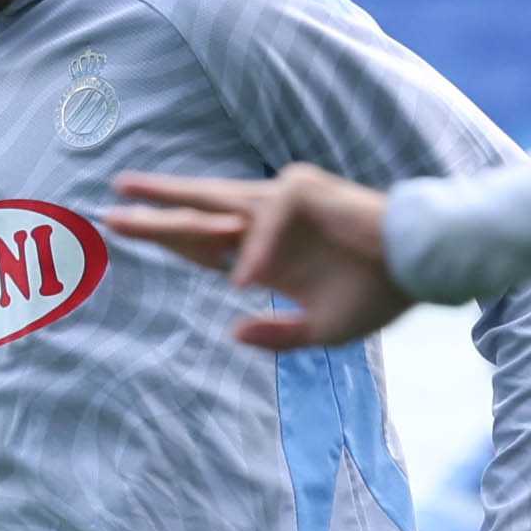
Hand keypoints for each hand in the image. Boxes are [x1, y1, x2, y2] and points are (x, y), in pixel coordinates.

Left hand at [109, 165, 422, 349]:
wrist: (421, 270)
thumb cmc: (377, 294)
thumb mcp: (320, 332)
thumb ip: (277, 336)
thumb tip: (233, 331)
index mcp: (265, 254)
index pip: (202, 242)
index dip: (166, 236)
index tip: (127, 230)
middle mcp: (266, 224)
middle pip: (197, 214)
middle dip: (153, 211)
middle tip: (108, 208)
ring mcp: (283, 205)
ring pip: (215, 201)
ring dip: (173, 201)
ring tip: (131, 196)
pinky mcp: (306, 194)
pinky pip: (267, 221)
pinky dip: (255, 251)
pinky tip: (243, 279)